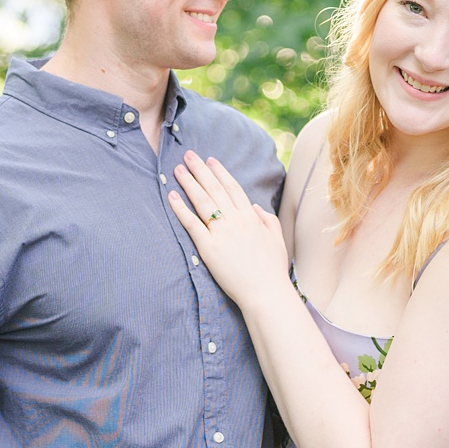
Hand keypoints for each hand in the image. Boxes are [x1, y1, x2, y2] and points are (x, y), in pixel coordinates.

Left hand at [167, 153, 292, 308]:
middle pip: (214, 189)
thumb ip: (267, 220)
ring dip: (189, 183)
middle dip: (200, 170)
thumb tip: (255, 207)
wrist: (266, 292)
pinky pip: (191, 223)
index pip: (233, 188)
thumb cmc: (273, 270)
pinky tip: (171, 196)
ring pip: (202, 201)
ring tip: (177, 169)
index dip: (220, 173)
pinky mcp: (209, 247)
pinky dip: (180, 208)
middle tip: (188, 155)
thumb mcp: (277, 240)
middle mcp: (236, 220)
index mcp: (252, 217)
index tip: (210, 160)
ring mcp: (222, 232)